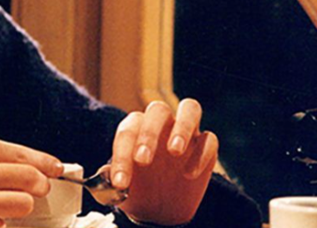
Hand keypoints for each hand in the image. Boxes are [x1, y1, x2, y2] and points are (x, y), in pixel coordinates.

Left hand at [111, 99, 217, 225]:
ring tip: (174, 151)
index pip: (128, 130)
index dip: (121, 155)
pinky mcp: (205, 146)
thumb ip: (112, 181)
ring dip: (182, 127)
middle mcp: (161, 123)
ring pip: (190, 108)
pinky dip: (201, 154)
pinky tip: (189, 174)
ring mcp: (186, 132)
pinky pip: (209, 139)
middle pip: (158, 110)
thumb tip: (107, 179)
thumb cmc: (138, 189)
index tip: (120, 182)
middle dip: (149, 133)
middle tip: (143, 160)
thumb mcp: (121, 188)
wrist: (161, 207)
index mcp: (136, 128)